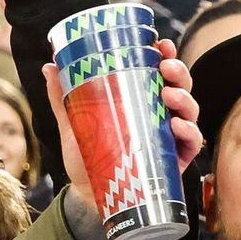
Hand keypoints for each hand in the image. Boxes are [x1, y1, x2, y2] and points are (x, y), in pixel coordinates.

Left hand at [43, 40, 201, 197]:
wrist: (88, 194)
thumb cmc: (88, 155)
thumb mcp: (74, 124)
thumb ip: (63, 97)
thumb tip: (50, 67)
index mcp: (141, 100)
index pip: (159, 73)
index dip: (165, 56)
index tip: (160, 44)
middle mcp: (160, 115)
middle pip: (179, 87)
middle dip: (178, 72)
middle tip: (165, 67)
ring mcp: (170, 137)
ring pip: (189, 111)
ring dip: (184, 98)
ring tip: (168, 94)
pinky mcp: (174, 160)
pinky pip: (191, 144)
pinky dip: (188, 133)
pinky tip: (176, 126)